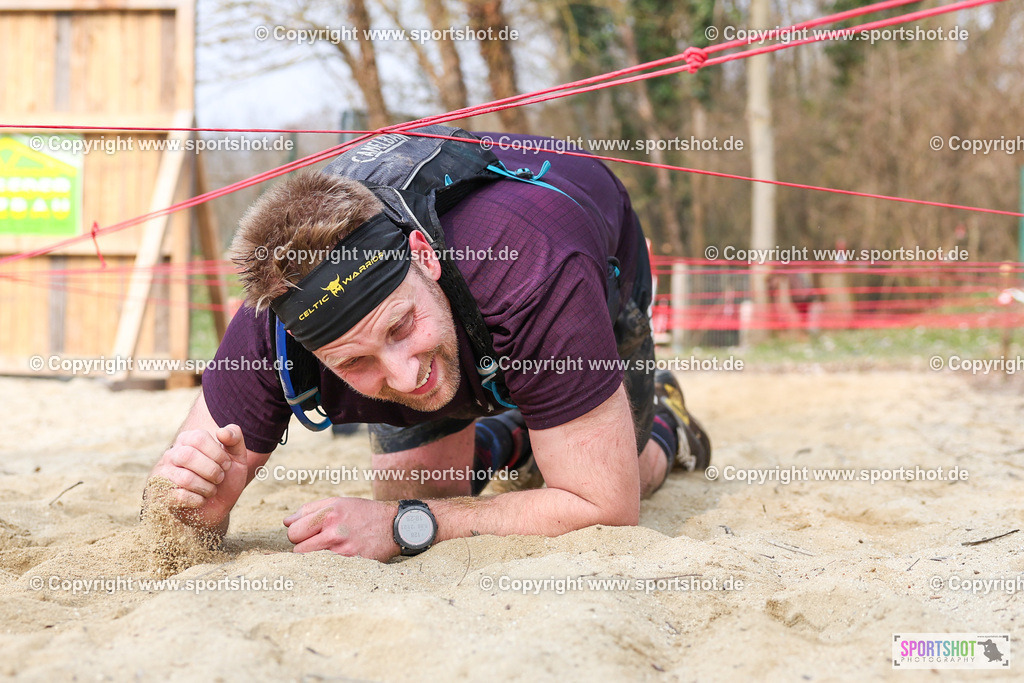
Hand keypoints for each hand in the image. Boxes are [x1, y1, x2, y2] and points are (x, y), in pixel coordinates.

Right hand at [148, 424, 248, 529]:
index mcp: (188, 440)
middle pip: (187, 455)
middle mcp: (172, 454)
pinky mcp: (162, 495)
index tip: (227, 465)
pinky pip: (179, 496)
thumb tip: (222, 432)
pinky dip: (198, 500)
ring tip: (211, 490)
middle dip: (212, 470)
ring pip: (184, 478)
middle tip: (220, 478)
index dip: (218, 453)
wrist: (217, 506)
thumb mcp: (236, 456)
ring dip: (207, 487)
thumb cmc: (225, 477)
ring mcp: (164, 475)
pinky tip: (201, 500)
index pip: (198, 437)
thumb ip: (235, 438)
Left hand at [284, 497, 398, 559]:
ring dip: (315, 556)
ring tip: (329, 548)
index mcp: (330, 513)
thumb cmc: (364, 512)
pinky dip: (328, 564)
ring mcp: (342, 550)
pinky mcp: (351, 564)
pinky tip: (340, 556)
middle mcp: (334, 532)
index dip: (298, 532)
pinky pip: (326, 568)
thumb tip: (286, 522)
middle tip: (319, 541)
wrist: (395, 526)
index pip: (293, 531)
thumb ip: (310, 510)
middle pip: (297, 549)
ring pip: (310, 561)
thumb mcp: (339, 502)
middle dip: (304, 545)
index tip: (308, 532)